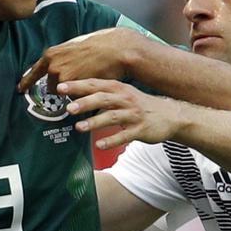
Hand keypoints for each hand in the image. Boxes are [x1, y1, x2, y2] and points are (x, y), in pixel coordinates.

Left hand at [17, 27, 141, 92]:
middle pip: (51, 86)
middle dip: (62, 88)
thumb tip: (58, 67)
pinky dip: (81, 94)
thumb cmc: (99, 46)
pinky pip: (73, 96)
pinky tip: (91, 82)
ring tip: (87, 79)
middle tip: (77, 82)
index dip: (27, 81)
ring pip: (63, 93)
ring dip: (72, 91)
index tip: (20, 89)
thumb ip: (62, 59)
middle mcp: (52, 65)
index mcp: (51, 54)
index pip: (34, 71)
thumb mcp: (73, 48)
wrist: (114, 49)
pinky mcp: (72, 85)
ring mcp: (61, 75)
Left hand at [61, 78, 184, 148]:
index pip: (95, 85)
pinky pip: (125, 135)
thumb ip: (102, 94)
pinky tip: (99, 146)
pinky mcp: (141, 129)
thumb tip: (75, 95)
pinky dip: (112, 140)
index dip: (77, 86)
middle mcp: (126, 99)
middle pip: (102, 99)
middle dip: (84, 102)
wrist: (170, 115)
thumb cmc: (140, 104)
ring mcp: (134, 114)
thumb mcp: (123, 93)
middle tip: (68, 108)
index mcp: (119, 89)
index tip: (60, 88)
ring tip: (79, 127)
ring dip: (95, 122)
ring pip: (112, 117)